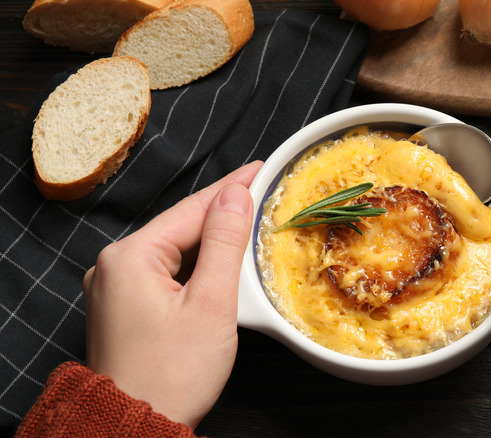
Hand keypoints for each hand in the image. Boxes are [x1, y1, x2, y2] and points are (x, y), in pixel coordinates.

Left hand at [83, 161, 261, 427]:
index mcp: (129, 257)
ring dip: (211, 241)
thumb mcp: (210, 303)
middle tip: (262, 193)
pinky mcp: (124, 308)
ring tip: (249, 224)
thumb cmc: (171, 374)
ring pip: (174, 250)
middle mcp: (114, 266)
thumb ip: (225, 243)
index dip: (231, 187)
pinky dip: (194, 266)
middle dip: (223, 213)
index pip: (192, 209)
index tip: (260, 169)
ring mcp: (115, 288)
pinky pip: (164, 272)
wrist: (135, 427)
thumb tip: (235, 195)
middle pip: (181, 227)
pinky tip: (219, 263)